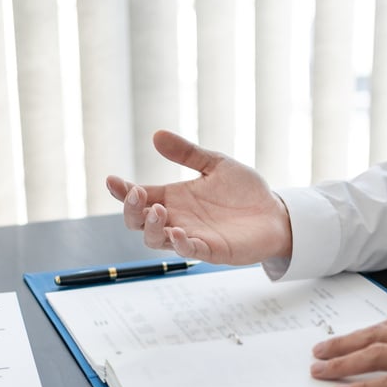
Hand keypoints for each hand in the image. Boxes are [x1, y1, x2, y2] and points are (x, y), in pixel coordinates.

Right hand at [106, 130, 292, 264]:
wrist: (274, 212)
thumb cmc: (244, 191)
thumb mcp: (215, 164)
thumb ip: (186, 153)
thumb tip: (156, 135)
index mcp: (173, 198)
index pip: (138, 197)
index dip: (121, 191)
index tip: (111, 180)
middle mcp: (176, 218)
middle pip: (138, 222)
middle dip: (132, 210)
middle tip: (138, 195)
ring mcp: (191, 236)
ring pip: (156, 240)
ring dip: (152, 227)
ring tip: (158, 210)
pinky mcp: (211, 250)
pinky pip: (189, 251)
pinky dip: (181, 244)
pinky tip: (178, 232)